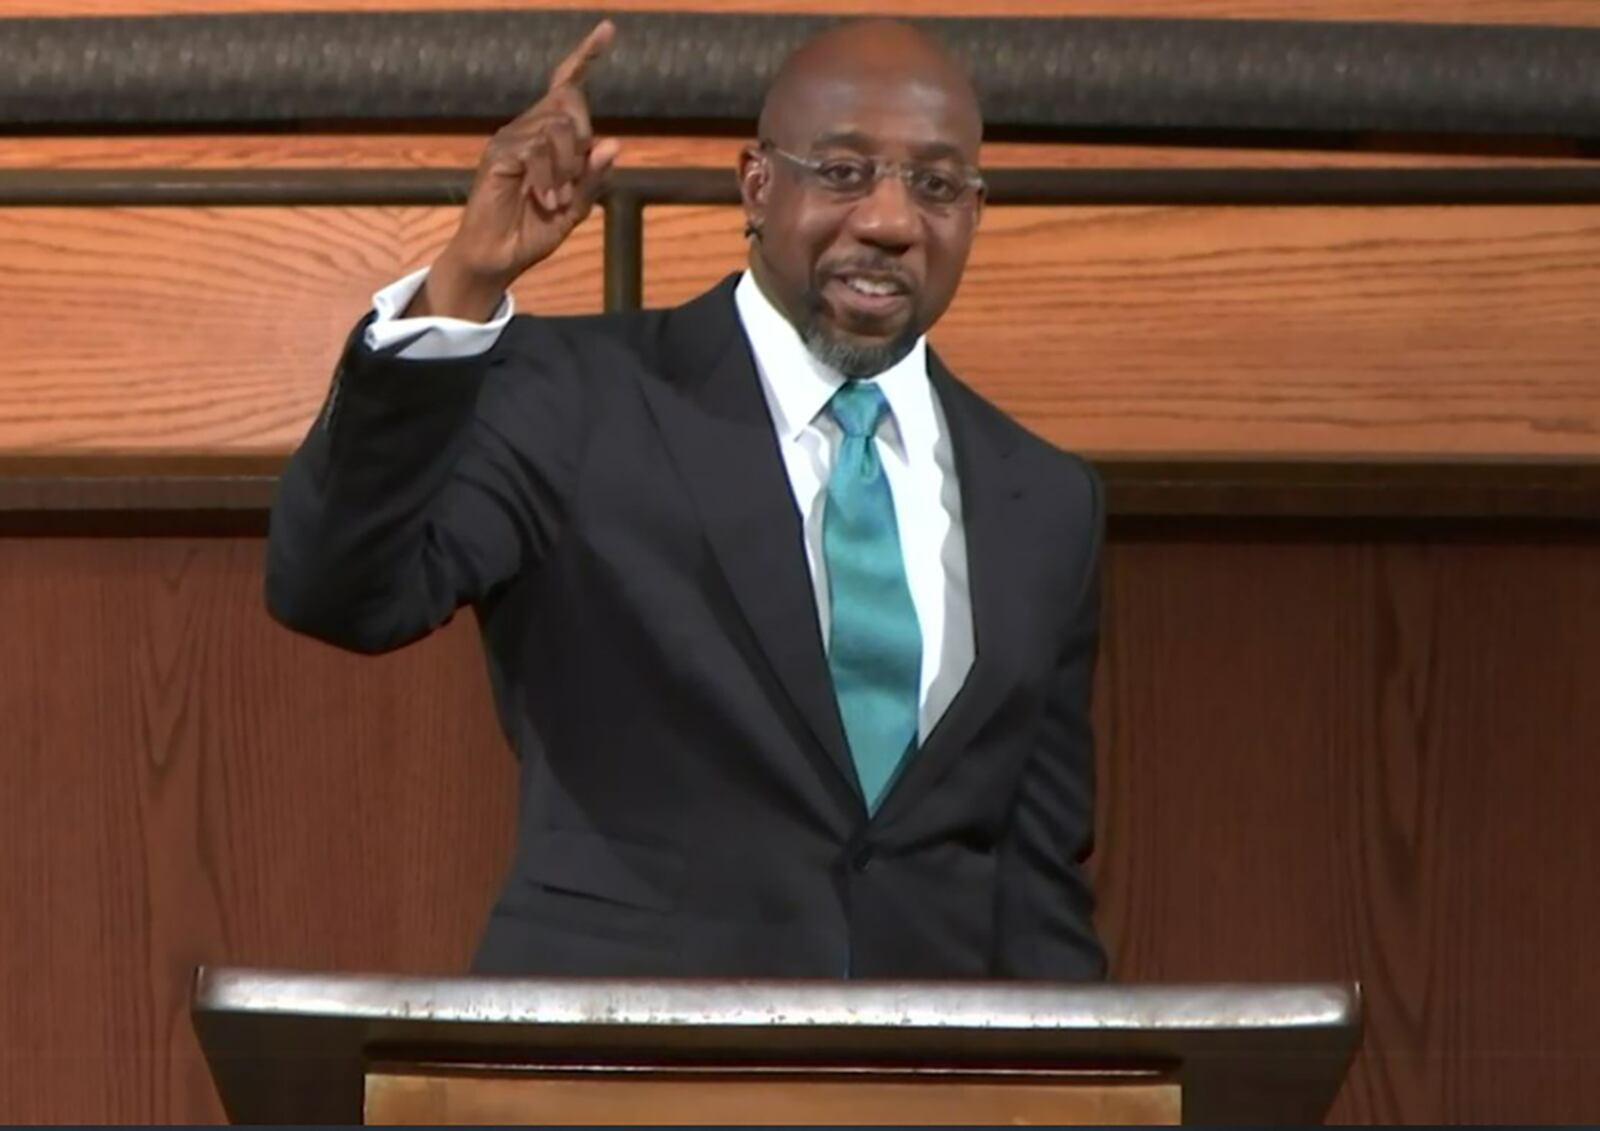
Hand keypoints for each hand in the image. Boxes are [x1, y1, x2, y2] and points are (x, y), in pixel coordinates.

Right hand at [416, 20, 620, 319]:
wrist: (497, 259)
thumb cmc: (531, 233)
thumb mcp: (575, 208)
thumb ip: (592, 178)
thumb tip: (614, 143)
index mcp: (546, 137)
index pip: (566, 87)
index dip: (586, 56)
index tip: (608, 28)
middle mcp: (525, 129)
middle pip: (569, 106)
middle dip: (582, 144)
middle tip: (571, 186)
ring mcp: (509, 140)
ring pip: (557, 129)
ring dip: (566, 171)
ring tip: (554, 202)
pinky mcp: (498, 155)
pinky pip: (536, 151)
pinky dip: (549, 179)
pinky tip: (545, 200)